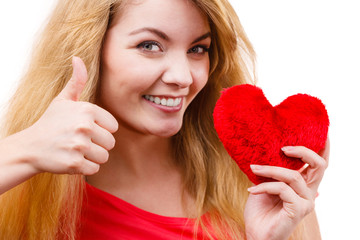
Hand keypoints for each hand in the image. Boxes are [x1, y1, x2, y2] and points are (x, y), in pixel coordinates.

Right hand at [20, 56, 117, 174]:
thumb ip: (76, 81)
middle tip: (80, 142)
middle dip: (98, 145)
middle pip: (111, 143)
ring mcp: (79, 145)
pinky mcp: (74, 163)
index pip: (113, 127)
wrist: (30, 147)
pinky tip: (72, 160)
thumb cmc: (51, 123)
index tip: (86, 130)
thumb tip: (77, 58)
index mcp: (87, 109)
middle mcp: (84, 126)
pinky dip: (85, 168)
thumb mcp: (63, 100)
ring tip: (76, 151)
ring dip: (92, 157)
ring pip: (104, 157)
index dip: (101, 130)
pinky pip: (95, 168)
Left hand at [244, 140, 329, 239]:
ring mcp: (306, 201)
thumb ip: (272, 169)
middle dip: (303, 151)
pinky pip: (281, 189)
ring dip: (269, 169)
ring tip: (253, 168)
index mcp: (304, 183)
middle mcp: (310, 191)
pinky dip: (264, 186)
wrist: (255, 232)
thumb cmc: (260, 209)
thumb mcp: (264, 183)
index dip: (322, 147)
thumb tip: (267, 150)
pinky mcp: (298, 210)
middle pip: (319, 165)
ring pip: (293, 176)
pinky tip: (252, 189)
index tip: (320, 131)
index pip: (318, 163)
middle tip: (283, 147)